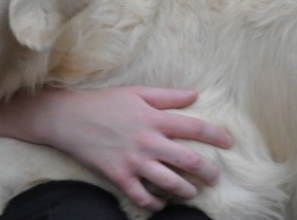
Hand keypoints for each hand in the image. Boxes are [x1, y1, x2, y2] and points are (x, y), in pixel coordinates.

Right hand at [25, 86, 233, 210]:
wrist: (67, 118)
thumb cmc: (103, 102)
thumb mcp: (135, 92)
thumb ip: (167, 96)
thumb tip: (195, 95)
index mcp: (153, 118)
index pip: (195, 127)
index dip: (217, 136)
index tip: (229, 142)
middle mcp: (148, 141)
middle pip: (190, 161)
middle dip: (208, 172)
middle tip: (213, 177)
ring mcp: (133, 161)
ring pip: (171, 184)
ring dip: (187, 191)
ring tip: (190, 192)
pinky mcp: (119, 176)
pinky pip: (143, 198)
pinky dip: (156, 204)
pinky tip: (160, 202)